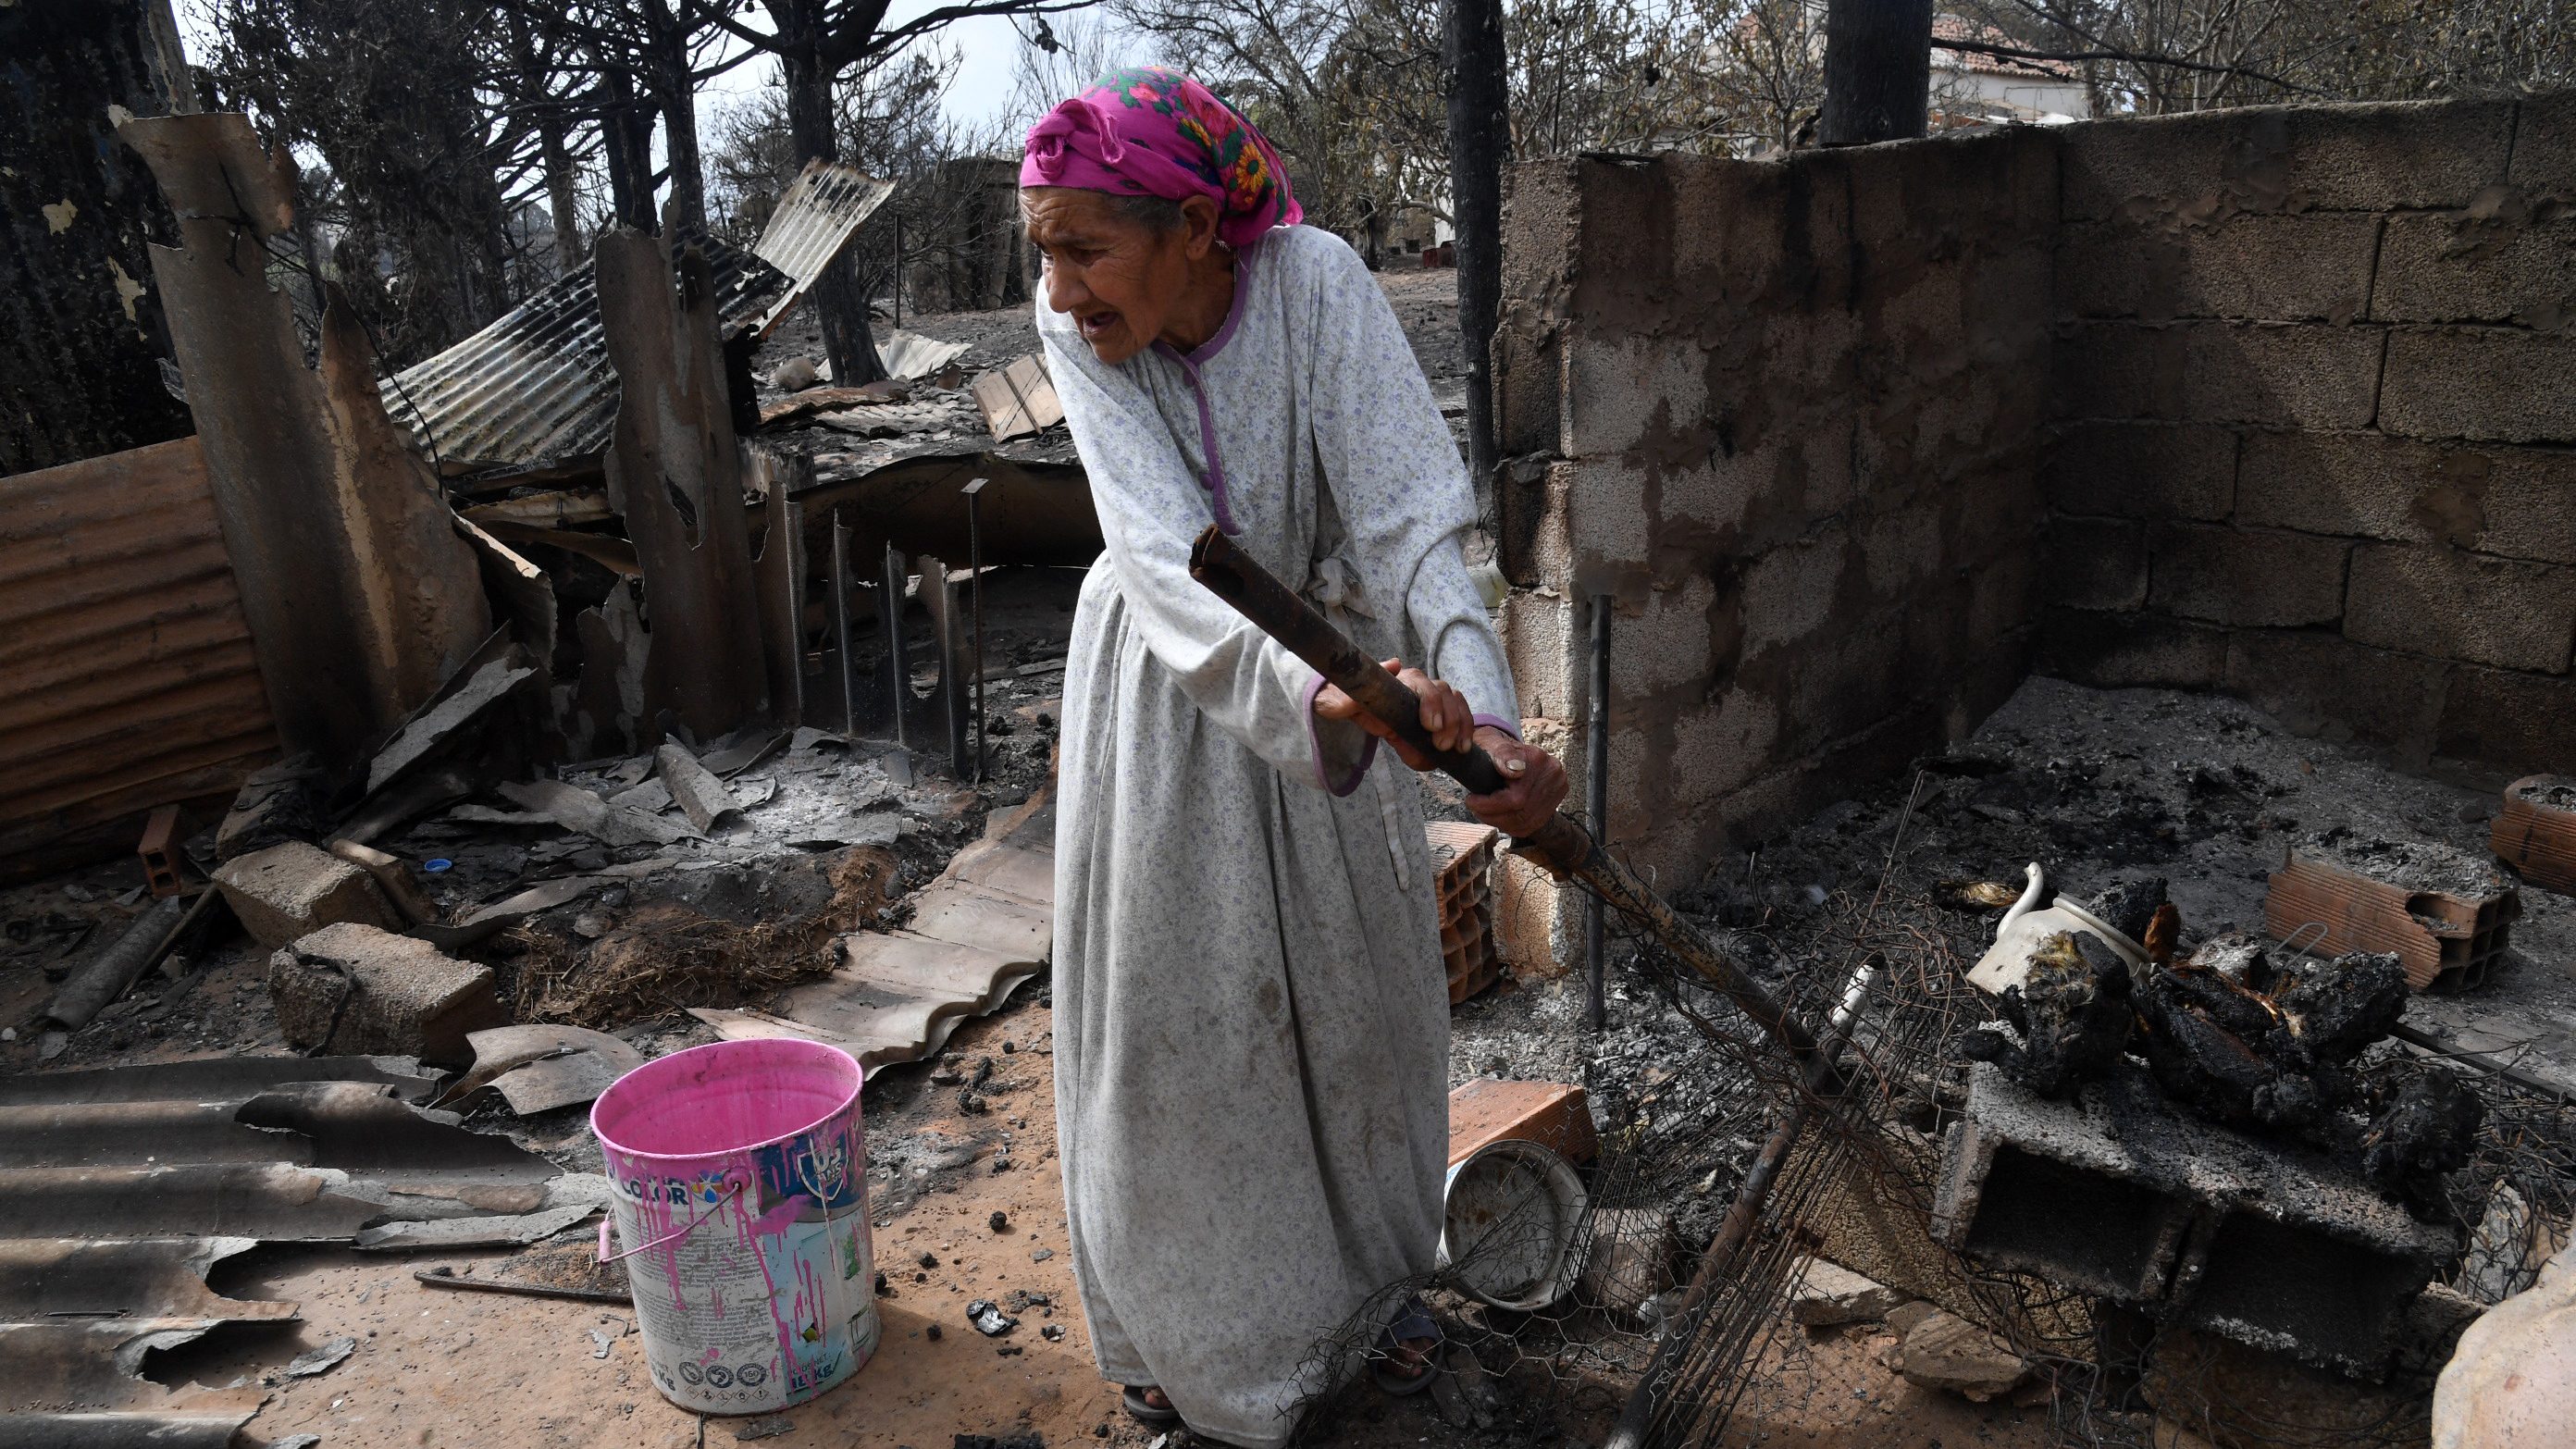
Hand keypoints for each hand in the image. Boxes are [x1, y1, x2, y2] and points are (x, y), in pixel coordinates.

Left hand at [1312, 658, 1473, 770]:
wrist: (1358, 710)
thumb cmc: (1348, 703)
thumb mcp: (1339, 704)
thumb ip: (1345, 700)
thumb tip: (1367, 686)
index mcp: (1399, 678)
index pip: (1421, 683)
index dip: (1430, 702)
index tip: (1430, 726)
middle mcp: (1420, 683)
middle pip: (1444, 693)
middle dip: (1448, 720)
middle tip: (1441, 745)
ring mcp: (1433, 697)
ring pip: (1456, 702)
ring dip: (1460, 726)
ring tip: (1456, 749)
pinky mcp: (1440, 713)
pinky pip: (1460, 716)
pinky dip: (1465, 731)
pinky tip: (1463, 749)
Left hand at [1466, 727, 1567, 838]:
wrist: (1506, 749)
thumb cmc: (1493, 746)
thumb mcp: (1491, 743)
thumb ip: (1502, 753)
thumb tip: (1513, 770)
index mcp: (1538, 759)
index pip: (1516, 797)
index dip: (1490, 804)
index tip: (1470, 799)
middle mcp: (1553, 774)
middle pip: (1522, 813)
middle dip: (1493, 816)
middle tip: (1474, 809)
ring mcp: (1557, 789)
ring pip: (1527, 822)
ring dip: (1501, 823)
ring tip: (1484, 813)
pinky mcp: (1555, 801)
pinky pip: (1533, 824)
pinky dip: (1512, 826)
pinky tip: (1499, 817)